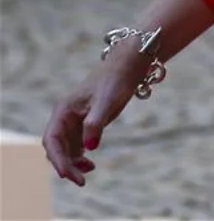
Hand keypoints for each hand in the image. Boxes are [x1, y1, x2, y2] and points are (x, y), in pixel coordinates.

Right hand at [42, 47, 146, 185]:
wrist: (128, 66)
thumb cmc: (115, 80)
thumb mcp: (106, 102)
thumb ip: (95, 124)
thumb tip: (89, 148)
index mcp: (63, 110)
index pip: (52, 140)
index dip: (57, 159)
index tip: (67, 174)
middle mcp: (65, 117)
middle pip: (56, 147)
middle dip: (65, 165)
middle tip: (81, 181)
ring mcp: (74, 121)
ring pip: (66, 148)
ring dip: (73, 162)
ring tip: (89, 171)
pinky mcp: (86, 123)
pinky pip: (77, 145)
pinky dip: (81, 156)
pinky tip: (90, 164)